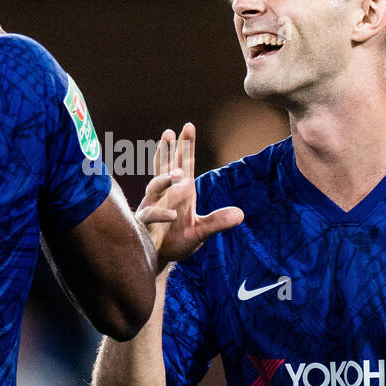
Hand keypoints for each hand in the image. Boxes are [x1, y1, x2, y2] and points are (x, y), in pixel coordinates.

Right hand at [135, 123, 242, 270]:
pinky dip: (161, 213)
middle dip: (168, 149)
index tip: (188, 126)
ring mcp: (154, 205)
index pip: (184, 164)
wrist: (161, 259)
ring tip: (177, 174)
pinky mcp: (145, 220)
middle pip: (166, 167)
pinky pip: (151, 213)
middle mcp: (166, 194)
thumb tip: (241, 214)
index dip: (185, 146)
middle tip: (170, 131)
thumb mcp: (201, 231)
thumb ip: (217, 222)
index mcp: (181, 191)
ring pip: (155, 185)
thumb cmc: (178, 241)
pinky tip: (174, 216)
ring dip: (165, 178)